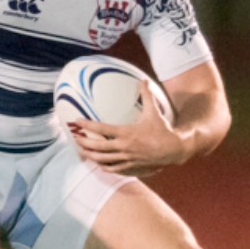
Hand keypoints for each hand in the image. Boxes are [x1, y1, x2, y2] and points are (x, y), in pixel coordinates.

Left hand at [67, 80, 181, 177]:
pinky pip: (113, 168)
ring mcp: (126, 158)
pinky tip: (99, 164)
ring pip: (103, 160)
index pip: (102, 129)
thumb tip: (144, 80)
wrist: (174, 150)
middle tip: (75, 139)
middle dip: (84, 143)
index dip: (87, 125)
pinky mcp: (131, 167)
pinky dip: (104, 166)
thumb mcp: (154, 112)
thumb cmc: (163, 130)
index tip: (78, 121)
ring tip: (83, 151)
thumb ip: (146, 96)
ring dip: (90, 156)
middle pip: (98, 147)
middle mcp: (124, 147)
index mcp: (126, 133)